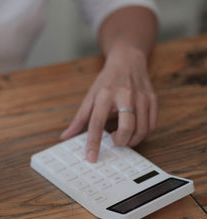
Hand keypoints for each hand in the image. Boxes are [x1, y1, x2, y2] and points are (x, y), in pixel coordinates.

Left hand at [60, 45, 156, 161]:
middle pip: (127, 127)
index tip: (91, 157)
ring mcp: (142, 97)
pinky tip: (134, 131)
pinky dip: (142, 135)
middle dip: (120, 141)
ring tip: (122, 136)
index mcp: (104, 94)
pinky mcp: (153, 100)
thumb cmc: (106, 82)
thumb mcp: (90, 97)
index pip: (97, 122)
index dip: (93, 142)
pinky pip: (151, 126)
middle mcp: (124, 95)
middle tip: (114, 141)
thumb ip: (79, 119)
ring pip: (141, 130)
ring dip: (131, 140)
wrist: (127, 61)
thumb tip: (65, 136)